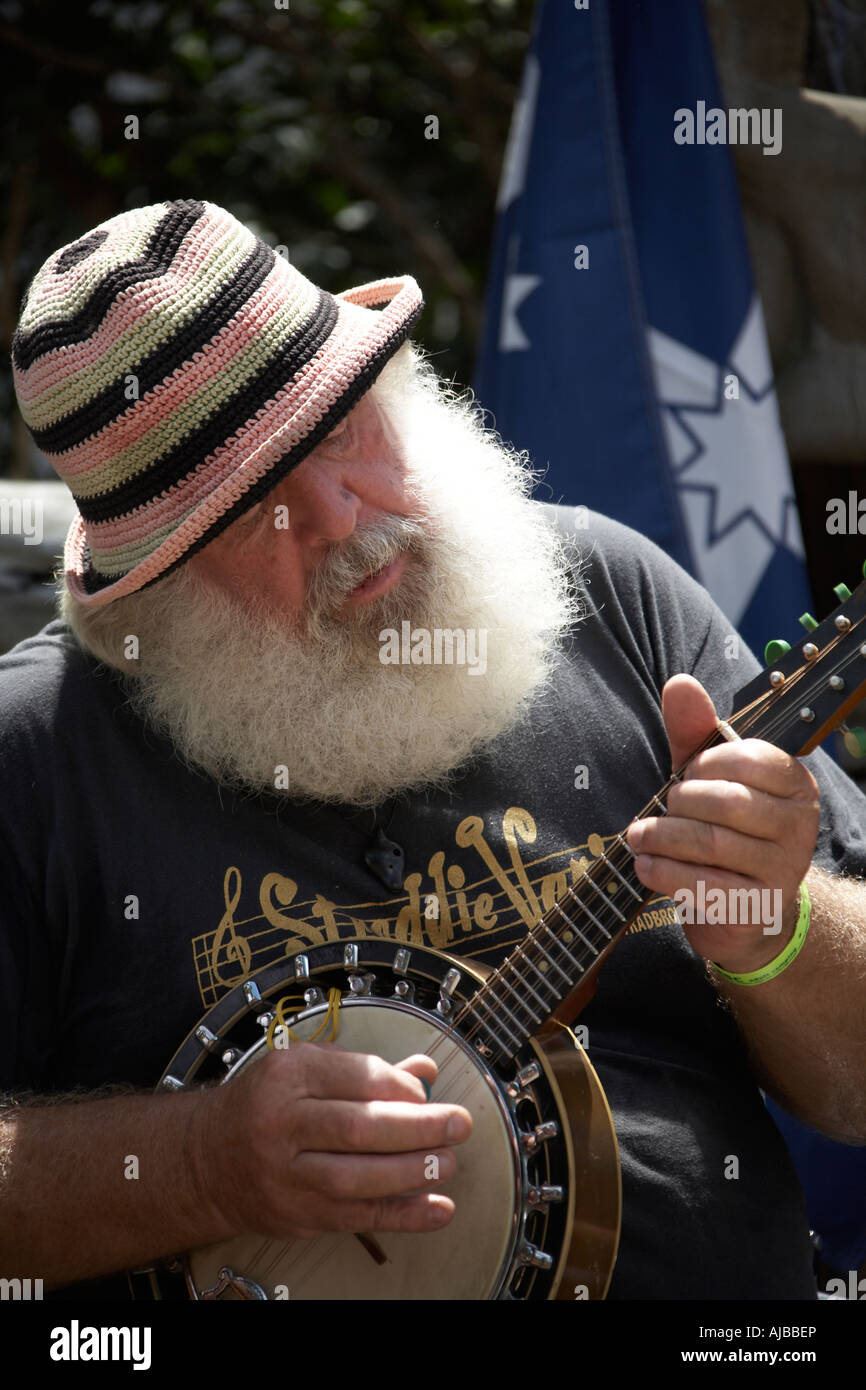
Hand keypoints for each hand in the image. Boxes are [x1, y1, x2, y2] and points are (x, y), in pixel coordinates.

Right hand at [197, 1043, 471, 1240]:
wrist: (207, 1159)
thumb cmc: (267, 1106)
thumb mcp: (307, 1070)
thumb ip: (367, 1071)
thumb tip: (426, 1070)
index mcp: (288, 1075)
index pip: (357, 1077)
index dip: (402, 1086)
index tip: (428, 1092)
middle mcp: (282, 1124)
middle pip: (359, 1127)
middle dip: (418, 1127)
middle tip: (458, 1124)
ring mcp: (286, 1175)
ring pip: (357, 1177)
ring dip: (412, 1171)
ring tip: (449, 1162)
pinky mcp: (297, 1214)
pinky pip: (358, 1217)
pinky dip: (405, 1216)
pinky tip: (439, 1208)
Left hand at [625, 674, 819, 973]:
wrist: (747, 906)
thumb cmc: (724, 827)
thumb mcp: (710, 775)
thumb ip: (695, 731)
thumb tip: (680, 683)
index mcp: (795, 782)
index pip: (747, 758)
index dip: (703, 763)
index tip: (683, 775)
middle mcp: (800, 824)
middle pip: (726, 802)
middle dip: (678, 802)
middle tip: (658, 808)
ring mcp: (785, 867)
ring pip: (711, 843)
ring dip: (662, 837)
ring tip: (638, 835)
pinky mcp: (760, 905)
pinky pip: (707, 885)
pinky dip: (666, 873)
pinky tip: (645, 865)